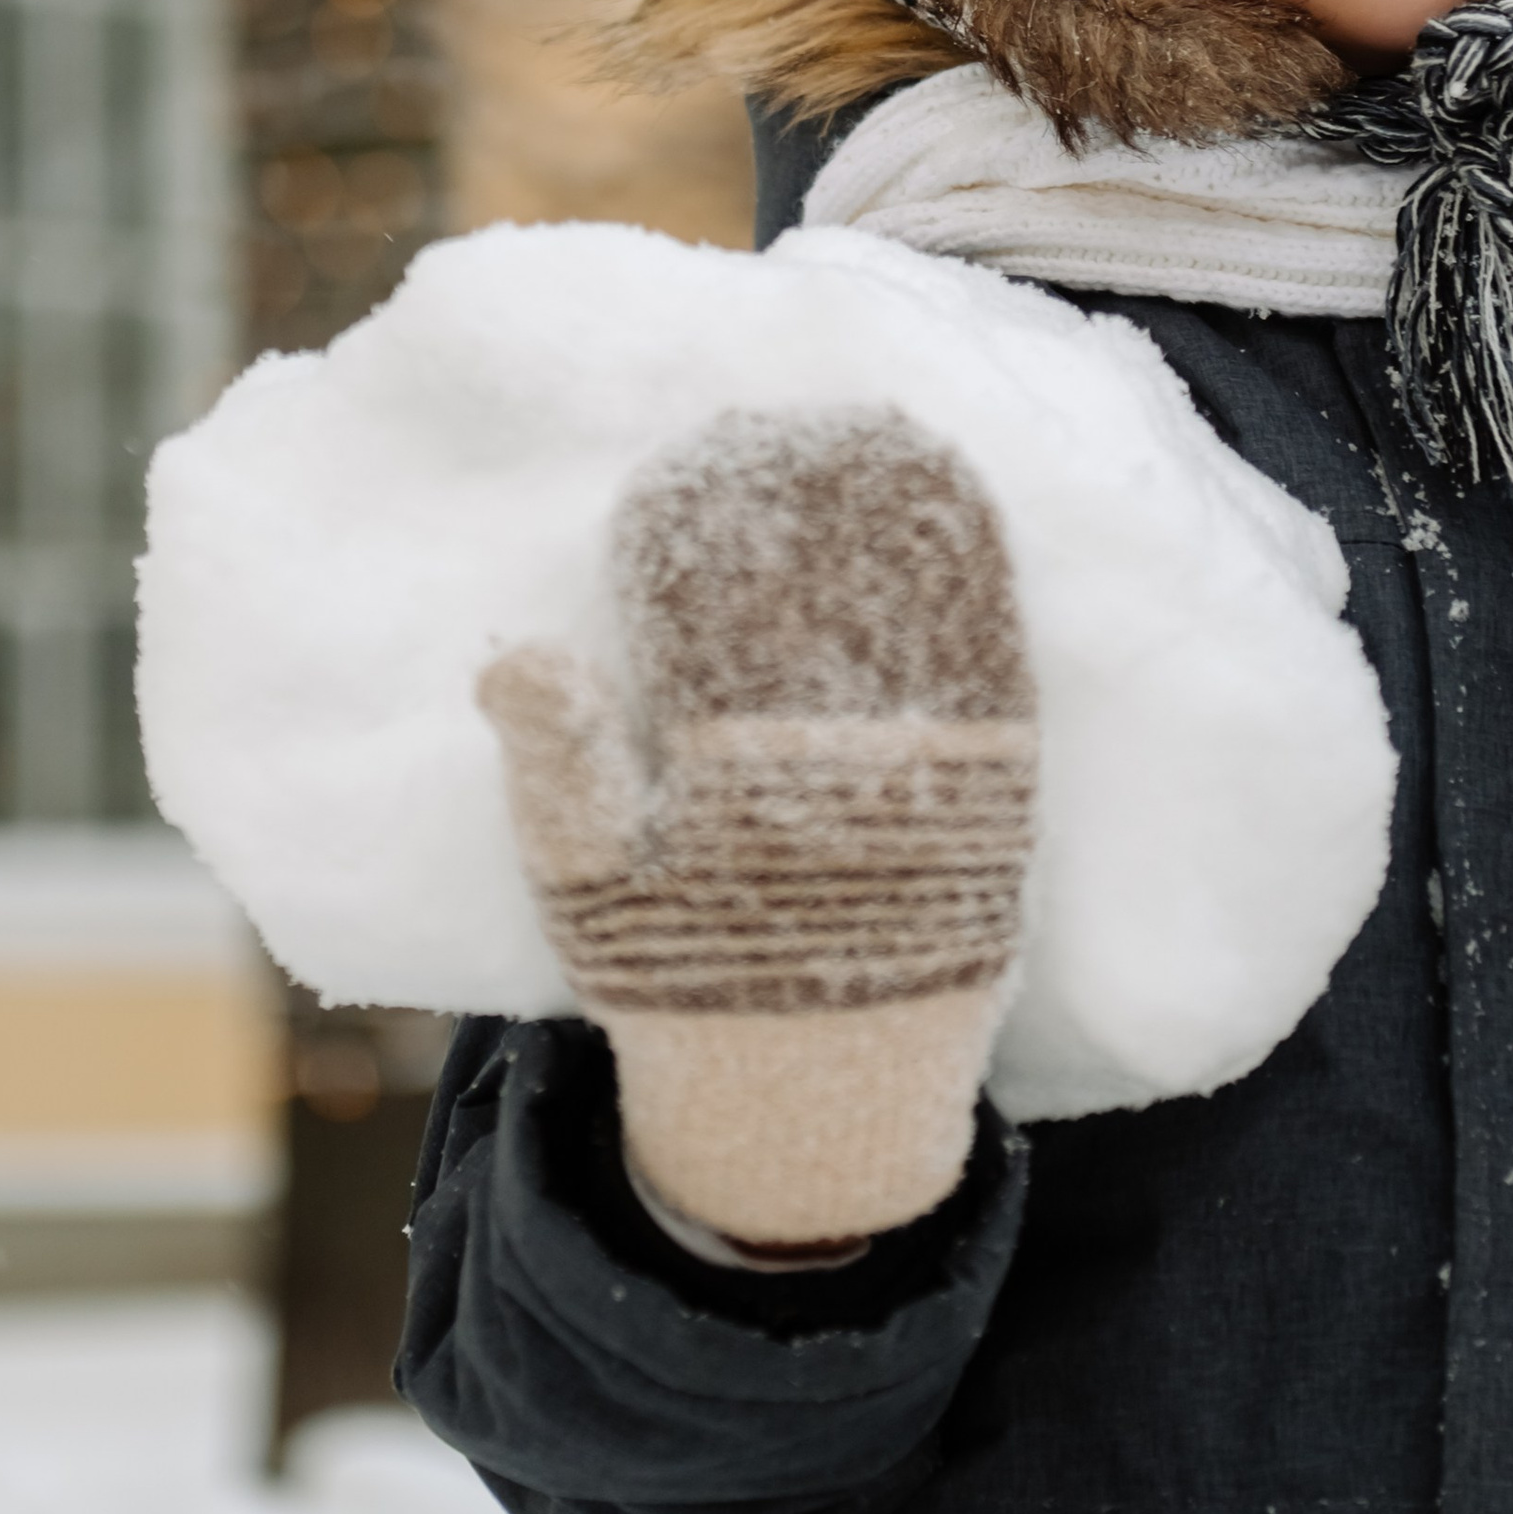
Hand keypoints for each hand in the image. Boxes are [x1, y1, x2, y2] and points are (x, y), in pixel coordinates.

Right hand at [478, 404, 1035, 1252]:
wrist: (824, 1100)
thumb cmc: (687, 983)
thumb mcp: (591, 895)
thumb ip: (555, 770)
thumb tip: (515, 658)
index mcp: (722, 779)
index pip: (702, 614)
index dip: (689, 526)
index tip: (679, 462)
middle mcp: (833, 764)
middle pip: (818, 588)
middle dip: (805, 495)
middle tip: (795, 413)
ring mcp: (924, 773)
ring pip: (914, 604)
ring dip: (899, 509)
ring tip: (883, 427)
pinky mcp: (997, 793)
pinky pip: (991, 656)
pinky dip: (976, 574)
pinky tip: (964, 510)